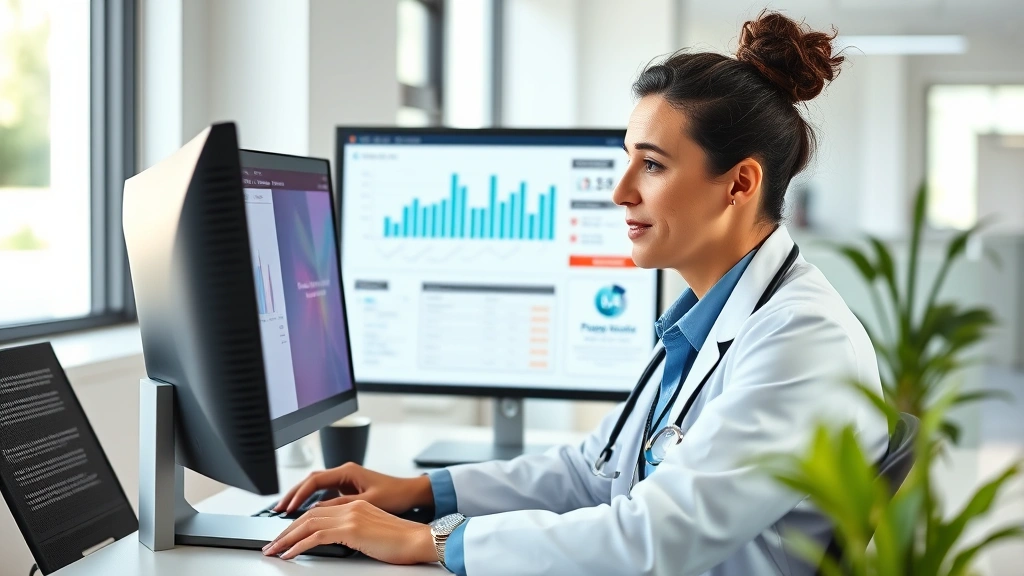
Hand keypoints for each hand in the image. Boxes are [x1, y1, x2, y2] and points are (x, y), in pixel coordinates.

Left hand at [262, 500, 437, 563]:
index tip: (286, 535)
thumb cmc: (402, 541)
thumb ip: (355, 531)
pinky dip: (298, 546)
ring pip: (307, 524)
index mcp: (356, 505)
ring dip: (286, 538)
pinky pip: (315, 537)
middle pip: (309, 515)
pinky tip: (289, 554)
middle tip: (272, 544)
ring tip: (273, 550)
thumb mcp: (373, 533)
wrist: (419, 540)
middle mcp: (351, 507)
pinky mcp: (351, 529)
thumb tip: (337, 541)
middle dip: (286, 531)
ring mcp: (350, 516)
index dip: (299, 523)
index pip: (319, 511)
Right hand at [273, 462, 433, 513]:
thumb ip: (342, 504)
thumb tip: (318, 508)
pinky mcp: (348, 488)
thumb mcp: (367, 502)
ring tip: (285, 511)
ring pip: (316, 487)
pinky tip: (304, 512)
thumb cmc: (395, 494)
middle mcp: (344, 472)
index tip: (287, 508)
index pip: (314, 480)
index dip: (298, 494)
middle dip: (293, 495)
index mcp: (347, 471)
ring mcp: (346, 480)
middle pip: (310, 482)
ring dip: (300, 498)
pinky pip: (324, 492)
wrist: (412, 493)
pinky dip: (312, 501)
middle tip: (278, 510)